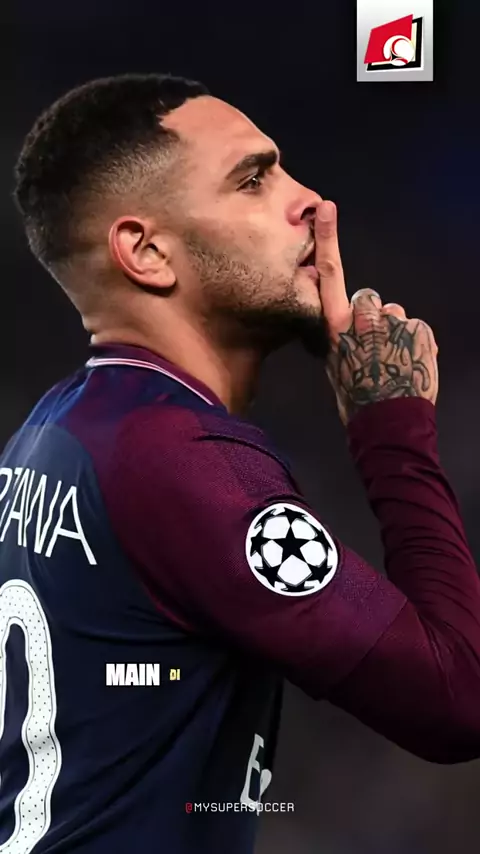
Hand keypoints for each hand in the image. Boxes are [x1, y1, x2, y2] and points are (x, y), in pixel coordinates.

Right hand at [315, 201, 438, 425]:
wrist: (388, 423)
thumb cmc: (354, 400)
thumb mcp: (334, 368)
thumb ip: (340, 338)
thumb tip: (347, 326)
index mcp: (337, 326)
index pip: (331, 274)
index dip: (328, 239)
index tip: (326, 209)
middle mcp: (364, 318)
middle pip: (369, 298)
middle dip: (373, 316)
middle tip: (375, 347)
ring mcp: (394, 322)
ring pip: (395, 315)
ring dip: (395, 332)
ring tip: (393, 362)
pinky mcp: (419, 330)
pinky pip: (416, 327)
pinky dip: (415, 342)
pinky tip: (408, 364)